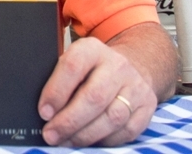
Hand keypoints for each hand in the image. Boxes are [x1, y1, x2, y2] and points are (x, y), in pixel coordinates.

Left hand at [37, 36, 156, 146]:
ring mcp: (135, 86)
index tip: (44, 112)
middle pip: (94, 97)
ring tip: (66, 141)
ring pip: (112, 117)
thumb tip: (43, 109)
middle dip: (69, 121)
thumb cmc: (91, 70)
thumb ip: (59, 79)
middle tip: (51, 134)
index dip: (56, 91)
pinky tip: (89, 141)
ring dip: (85, 135)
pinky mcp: (148, 107)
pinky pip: (126, 131)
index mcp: (92, 49)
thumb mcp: (75, 62)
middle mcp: (117, 65)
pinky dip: (104, 140)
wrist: (131, 67)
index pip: (73, 66)